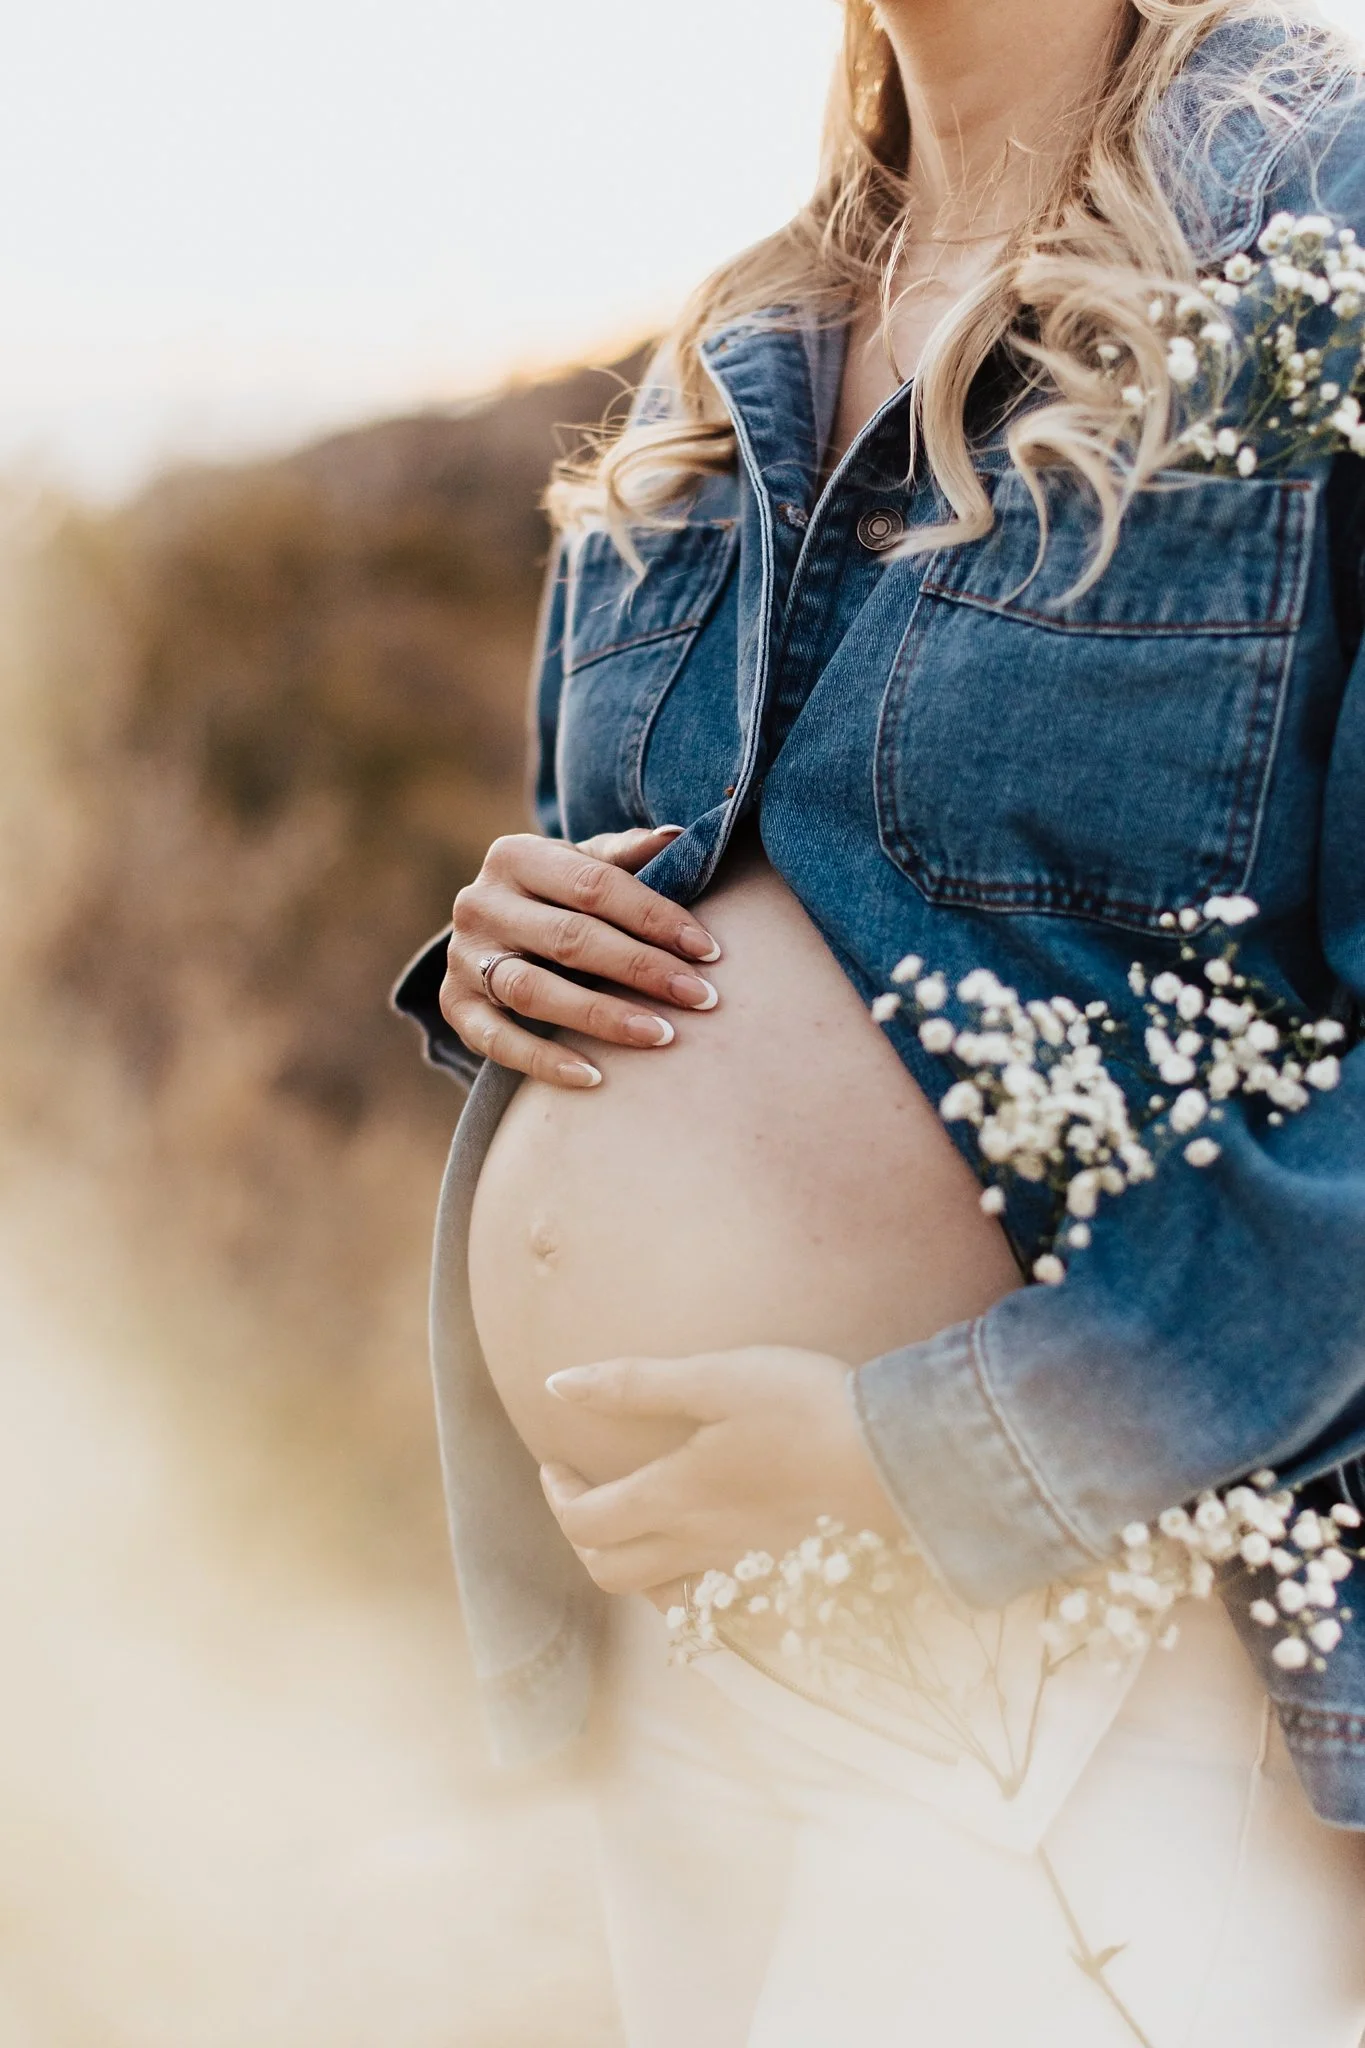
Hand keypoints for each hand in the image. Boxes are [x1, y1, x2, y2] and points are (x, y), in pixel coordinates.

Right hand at [440, 825, 722, 1087]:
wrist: (493, 929)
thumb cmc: (558, 895)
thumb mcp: (584, 865)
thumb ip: (627, 856)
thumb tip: (682, 837)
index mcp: (515, 855)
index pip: (595, 885)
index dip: (655, 917)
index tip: (709, 951)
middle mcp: (480, 902)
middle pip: (570, 938)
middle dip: (642, 969)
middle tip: (700, 997)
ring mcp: (462, 957)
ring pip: (534, 990)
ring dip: (601, 1017)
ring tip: (660, 1034)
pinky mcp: (454, 1006)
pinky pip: (498, 1041)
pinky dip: (544, 1061)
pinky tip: (595, 1077)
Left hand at [537, 1347, 904, 1597]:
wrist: (894, 1459)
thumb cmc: (803, 1407)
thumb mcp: (714, 1377)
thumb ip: (633, 1383)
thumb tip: (557, 1384)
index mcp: (674, 1497)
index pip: (586, 1521)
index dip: (558, 1496)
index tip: (555, 1462)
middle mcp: (697, 1545)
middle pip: (609, 1570)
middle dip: (582, 1533)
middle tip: (583, 1491)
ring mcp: (738, 1568)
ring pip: (655, 1594)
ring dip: (627, 1562)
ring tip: (633, 1520)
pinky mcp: (775, 1575)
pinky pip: (708, 1606)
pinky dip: (681, 1588)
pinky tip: (697, 1551)